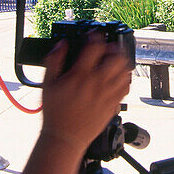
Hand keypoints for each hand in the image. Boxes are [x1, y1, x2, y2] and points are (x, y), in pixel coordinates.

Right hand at [40, 36, 131, 151]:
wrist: (65, 138)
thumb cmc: (55, 113)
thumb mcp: (47, 83)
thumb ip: (54, 60)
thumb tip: (61, 44)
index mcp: (80, 75)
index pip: (95, 46)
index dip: (96, 36)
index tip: (93, 35)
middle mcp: (97, 83)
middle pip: (117, 56)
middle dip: (113, 47)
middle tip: (106, 48)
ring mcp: (107, 94)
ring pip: (125, 70)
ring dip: (121, 62)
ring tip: (113, 61)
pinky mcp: (114, 105)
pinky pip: (126, 87)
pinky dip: (125, 78)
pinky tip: (117, 78)